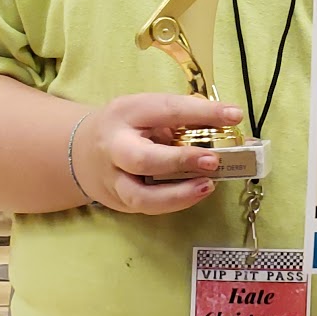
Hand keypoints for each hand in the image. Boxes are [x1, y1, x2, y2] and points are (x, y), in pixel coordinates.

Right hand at [71, 94, 242, 213]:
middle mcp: (115, 145)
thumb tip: (231, 123)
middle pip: (141, 158)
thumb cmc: (130, 126)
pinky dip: (173, 202)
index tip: (234, 115)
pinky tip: (195, 193)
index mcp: (127, 111)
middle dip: (180, 161)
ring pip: (140, 195)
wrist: (81, 150)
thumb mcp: (150, 110)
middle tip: (214, 161)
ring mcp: (113, 177)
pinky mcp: (118, 200)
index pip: (166, 109)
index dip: (202, 112)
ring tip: (208, 186)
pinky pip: (146, 207)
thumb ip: (184, 117)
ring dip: (178, 195)